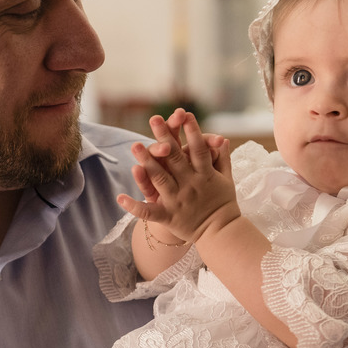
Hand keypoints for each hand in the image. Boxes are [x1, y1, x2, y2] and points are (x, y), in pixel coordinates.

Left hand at [120, 111, 239, 243]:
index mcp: (205, 175)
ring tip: (135, 146)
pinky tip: (120, 198)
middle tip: (154, 119)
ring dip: (147, 162)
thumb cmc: (223, 203)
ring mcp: (177, 200)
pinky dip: (134, 206)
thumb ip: (223, 159)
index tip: (184, 114)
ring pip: (160, 178)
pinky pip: (149, 212)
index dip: (192, 131)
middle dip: (165, 137)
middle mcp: (190, 185)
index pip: (198, 149)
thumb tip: (223, 139)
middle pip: (175, 158)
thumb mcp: (227, 180)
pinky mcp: (168, 216)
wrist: (221, 232)